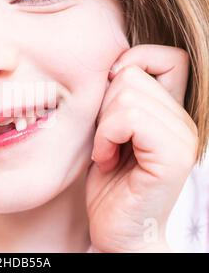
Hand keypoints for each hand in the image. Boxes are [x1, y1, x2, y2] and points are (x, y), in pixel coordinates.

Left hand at [86, 45, 198, 252]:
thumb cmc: (109, 182)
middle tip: (106, 139)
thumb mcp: (109, 130)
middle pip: (133, 74)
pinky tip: (108, 160)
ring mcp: (183, 137)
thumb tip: (113, 65)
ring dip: (102, 126)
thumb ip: (118, 99)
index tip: (109, 93)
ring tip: (108, 152)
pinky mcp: (173, 156)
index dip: (133, 62)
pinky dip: (106, 137)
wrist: (117, 231)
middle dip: (104, 105)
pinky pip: (128, 118)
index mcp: (171, 111)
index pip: (167, 56)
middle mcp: (184, 120)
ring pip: (127, 94)